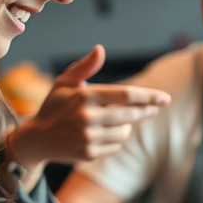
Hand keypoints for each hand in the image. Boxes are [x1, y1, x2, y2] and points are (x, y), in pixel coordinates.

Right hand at [6, 44, 170, 170]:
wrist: (37, 139)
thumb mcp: (64, 82)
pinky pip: (116, 146)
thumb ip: (85, 67)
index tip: (165, 98)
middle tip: (155, 109)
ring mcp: (88, 137)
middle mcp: (87, 117)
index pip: (125, 95)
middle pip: (129, 115)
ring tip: (115, 121)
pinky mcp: (89, 154)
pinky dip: (115, 139)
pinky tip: (103, 134)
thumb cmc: (55, 106)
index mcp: (84, 95)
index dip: (148, 96)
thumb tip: (100, 49)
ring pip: (125, 132)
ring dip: (126, 126)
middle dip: (146, 111)